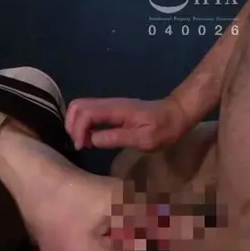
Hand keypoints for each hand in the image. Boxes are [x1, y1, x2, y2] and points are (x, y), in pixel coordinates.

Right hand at [65, 97, 192, 150]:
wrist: (177, 113)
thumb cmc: (164, 128)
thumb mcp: (144, 139)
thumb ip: (117, 138)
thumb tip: (92, 140)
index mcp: (116, 110)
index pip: (85, 113)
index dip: (78, 130)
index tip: (82, 146)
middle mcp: (109, 103)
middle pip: (77, 106)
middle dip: (71, 125)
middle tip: (79, 144)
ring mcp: (108, 104)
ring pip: (79, 107)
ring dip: (75, 124)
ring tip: (82, 142)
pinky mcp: (110, 109)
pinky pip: (87, 111)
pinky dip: (81, 123)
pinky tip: (89, 137)